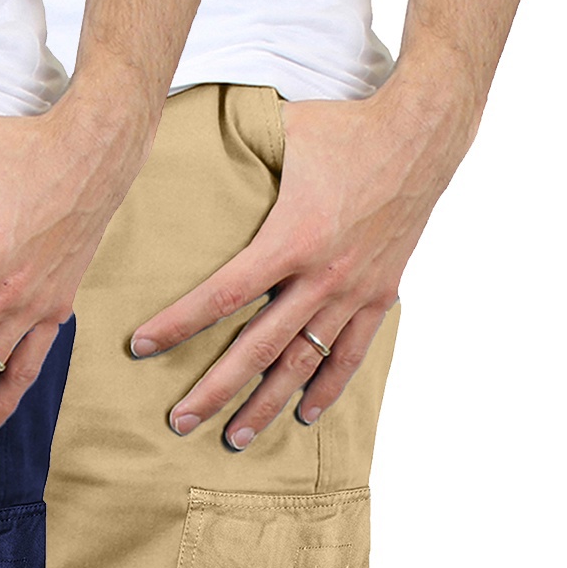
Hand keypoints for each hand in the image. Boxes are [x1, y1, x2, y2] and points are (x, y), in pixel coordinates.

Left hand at [131, 83, 473, 447]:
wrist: (426, 130)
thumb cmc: (347, 128)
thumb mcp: (284, 135)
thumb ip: (236, 152)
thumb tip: (179, 141)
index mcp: (292, 238)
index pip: (222, 294)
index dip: (178, 324)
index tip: (140, 347)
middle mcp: (322, 274)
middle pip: (257, 348)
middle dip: (215, 390)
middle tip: (178, 422)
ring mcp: (354, 289)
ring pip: (302, 362)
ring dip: (266, 404)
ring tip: (234, 439)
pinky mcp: (382, 293)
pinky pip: (352, 352)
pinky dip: (329, 386)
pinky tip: (305, 415)